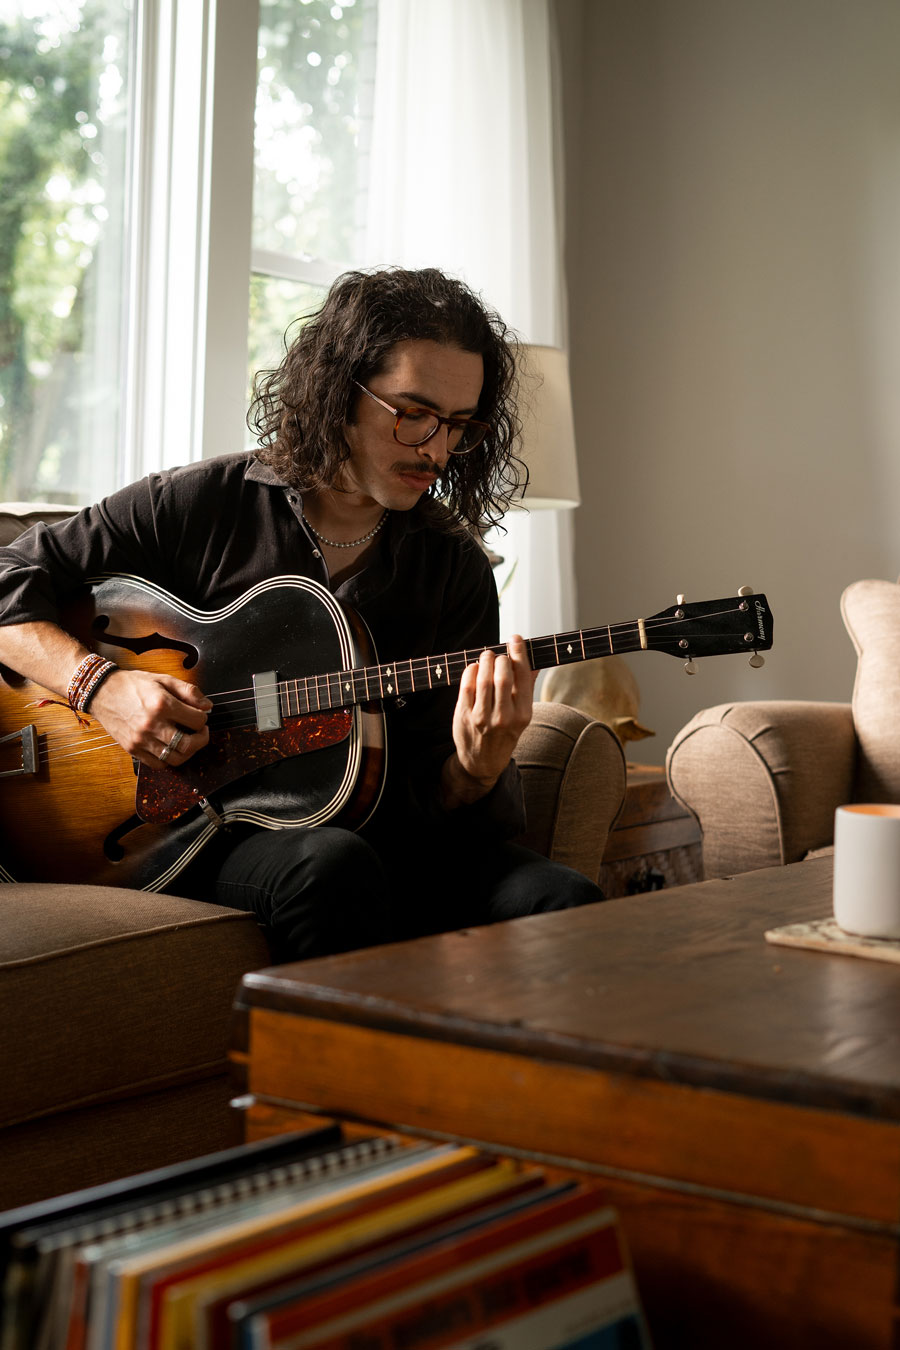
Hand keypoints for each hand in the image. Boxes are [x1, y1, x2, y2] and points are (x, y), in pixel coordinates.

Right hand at [90, 668, 211, 768]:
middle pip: (189, 744)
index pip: (197, 720)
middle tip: (201, 732)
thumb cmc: (132, 685)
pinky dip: (169, 759)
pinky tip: (171, 748)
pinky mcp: (133, 749)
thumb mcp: (163, 679)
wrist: (101, 691)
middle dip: (202, 739)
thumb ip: (189, 691)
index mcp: (162, 704)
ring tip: (188, 741)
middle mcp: (152, 724)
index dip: (203, 718)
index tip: (200, 715)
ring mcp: (141, 740)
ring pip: (175, 758)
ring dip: (188, 752)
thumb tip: (207, 706)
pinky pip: (158, 764)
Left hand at [443, 634, 536, 806]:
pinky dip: (470, 671)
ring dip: (485, 660)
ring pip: (484, 679)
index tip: (516, 639)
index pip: (523, 676)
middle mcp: (504, 717)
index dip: (519, 653)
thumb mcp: (522, 716)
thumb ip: (527, 688)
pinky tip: (474, 668)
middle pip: (502, 675)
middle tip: (498, 653)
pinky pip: (467, 686)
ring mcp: (483, 717)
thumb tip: (534, 662)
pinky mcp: (465, 716)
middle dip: (500, 658)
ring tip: (487, 656)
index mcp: (523, 715)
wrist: (482, 762)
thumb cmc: (504, 734)